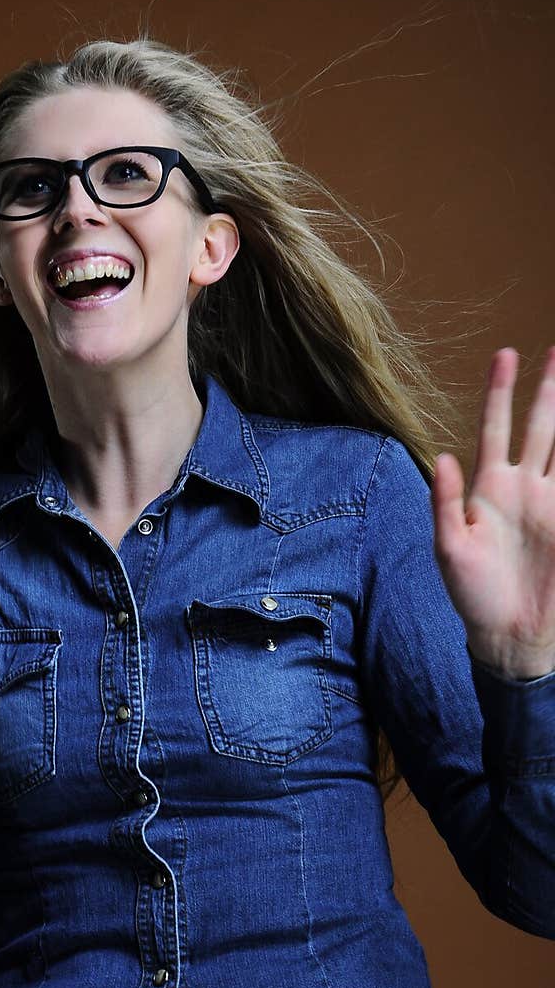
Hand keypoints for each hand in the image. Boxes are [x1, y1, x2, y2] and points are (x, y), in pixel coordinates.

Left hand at [431, 346, 554, 680]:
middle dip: (548, 388)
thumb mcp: (450, 549)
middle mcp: (523, 486)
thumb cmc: (472, 593)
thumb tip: (443, 456)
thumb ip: (445, 503)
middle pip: (540, 425)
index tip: (506, 354)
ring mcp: (552, 502)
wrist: (509, 633)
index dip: (500, 391)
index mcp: (488, 487)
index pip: (495, 427)